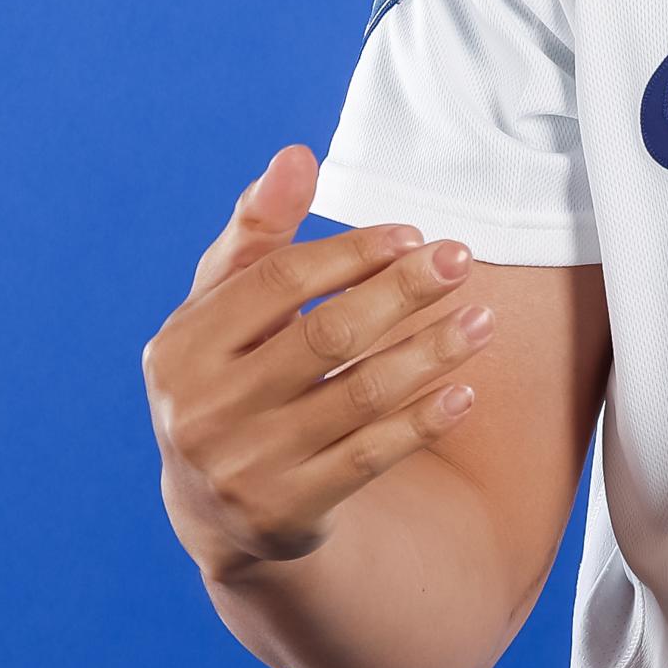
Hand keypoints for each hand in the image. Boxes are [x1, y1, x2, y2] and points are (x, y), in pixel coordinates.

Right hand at [141, 145, 498, 568]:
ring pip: (359, 395)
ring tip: (484, 319)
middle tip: (461, 260)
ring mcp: (243, 465)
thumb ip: (258, 231)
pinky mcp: (285, 512)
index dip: (351, 253)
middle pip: (326, 335)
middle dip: (402, 292)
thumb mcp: (223, 306)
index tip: (412, 234)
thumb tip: (295, 156)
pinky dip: (422, 422)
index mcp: (183, 346)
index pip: (280, 282)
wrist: (213, 504)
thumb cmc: (229, 373)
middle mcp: (203, 409)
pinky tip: (465, 392)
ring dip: (431, 352)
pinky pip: (370, 457)